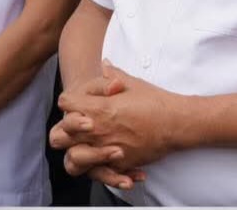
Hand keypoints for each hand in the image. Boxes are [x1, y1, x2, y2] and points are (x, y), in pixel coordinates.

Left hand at [55, 61, 187, 169]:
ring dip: (74, 150)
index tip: (78, 101)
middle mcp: (98, 131)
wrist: (176, 123)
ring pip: (72, 157)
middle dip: (66, 126)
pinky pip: (96, 171)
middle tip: (77, 123)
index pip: (66, 103)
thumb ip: (113, 75)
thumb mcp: (133, 83)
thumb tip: (104, 65)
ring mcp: (107, 150)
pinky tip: (103, 159)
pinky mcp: (118, 164)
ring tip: (84, 144)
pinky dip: (96, 167)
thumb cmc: (156, 102)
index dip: (70, 100)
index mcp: (100, 109)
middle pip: (61, 133)